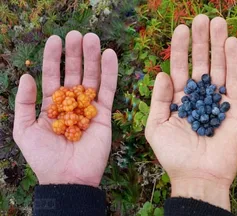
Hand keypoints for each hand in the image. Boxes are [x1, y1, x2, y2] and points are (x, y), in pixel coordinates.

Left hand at [13, 31, 117, 186]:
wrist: (68, 177)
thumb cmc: (43, 157)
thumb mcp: (24, 129)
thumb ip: (24, 103)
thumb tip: (26, 76)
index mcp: (52, 104)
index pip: (52, 75)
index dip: (53, 57)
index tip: (55, 39)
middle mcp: (72, 102)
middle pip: (74, 72)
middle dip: (74, 53)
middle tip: (77, 34)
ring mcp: (89, 107)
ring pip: (92, 77)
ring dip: (92, 57)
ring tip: (92, 38)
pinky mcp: (105, 114)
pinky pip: (108, 90)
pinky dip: (110, 72)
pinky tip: (109, 55)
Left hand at [145, 15, 236, 210]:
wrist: (199, 177)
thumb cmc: (174, 156)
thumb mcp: (156, 128)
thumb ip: (159, 100)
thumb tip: (162, 74)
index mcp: (179, 100)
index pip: (179, 68)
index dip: (179, 49)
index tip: (181, 28)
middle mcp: (198, 97)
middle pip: (200, 63)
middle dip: (200, 41)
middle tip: (202, 18)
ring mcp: (217, 101)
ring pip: (218, 67)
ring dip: (218, 45)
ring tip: (218, 22)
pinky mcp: (233, 108)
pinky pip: (234, 81)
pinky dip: (234, 62)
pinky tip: (231, 43)